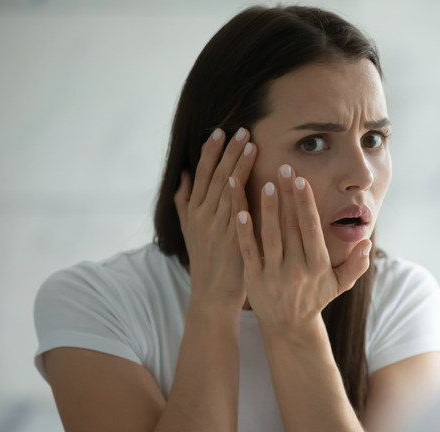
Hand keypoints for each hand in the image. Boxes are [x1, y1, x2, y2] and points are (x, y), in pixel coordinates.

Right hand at [174, 127, 256, 306]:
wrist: (211, 293)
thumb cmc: (205, 260)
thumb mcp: (188, 229)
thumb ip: (184, 201)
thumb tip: (182, 175)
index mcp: (193, 210)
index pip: (201, 173)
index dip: (210, 151)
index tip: (220, 131)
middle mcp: (202, 215)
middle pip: (216, 176)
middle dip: (229, 151)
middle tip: (242, 129)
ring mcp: (217, 227)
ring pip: (228, 189)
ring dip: (240, 165)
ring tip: (252, 144)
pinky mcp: (232, 239)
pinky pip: (239, 211)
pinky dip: (246, 194)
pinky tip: (257, 178)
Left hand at [234, 164, 370, 329]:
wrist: (288, 327)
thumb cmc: (315, 300)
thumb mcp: (340, 285)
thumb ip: (355, 265)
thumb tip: (367, 243)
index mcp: (317, 266)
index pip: (311, 228)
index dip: (305, 204)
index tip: (302, 180)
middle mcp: (296, 268)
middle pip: (290, 226)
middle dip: (286, 195)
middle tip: (283, 167)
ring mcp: (273, 273)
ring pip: (269, 234)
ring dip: (266, 208)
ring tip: (264, 182)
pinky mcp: (254, 277)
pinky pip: (249, 250)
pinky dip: (244, 230)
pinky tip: (240, 210)